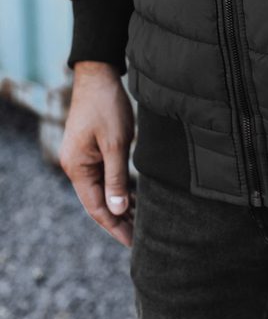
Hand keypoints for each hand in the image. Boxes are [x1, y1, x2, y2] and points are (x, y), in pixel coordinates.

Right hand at [60, 61, 135, 247]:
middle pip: (97, 202)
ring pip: (101, 190)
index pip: (97, 207)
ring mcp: (83, 158)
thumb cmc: (107, 107)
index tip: (132, 242)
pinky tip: (132, 198)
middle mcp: (76, 166)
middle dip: (117, 220)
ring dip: (119, 206)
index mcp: (77, 168)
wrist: (99, 76)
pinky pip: (104, 177)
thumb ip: (117, 177)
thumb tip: (118, 210)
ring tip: (139, 223)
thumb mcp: (116, 143)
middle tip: (139, 238)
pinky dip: (118, 189)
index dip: (115, 226)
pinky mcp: (92, 149)